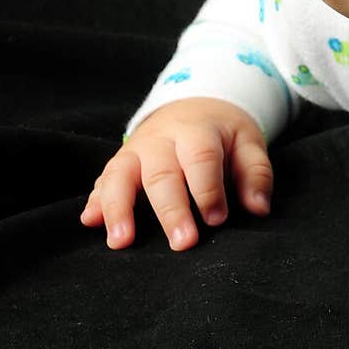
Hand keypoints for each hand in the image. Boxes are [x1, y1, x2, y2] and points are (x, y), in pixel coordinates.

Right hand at [80, 98, 273, 251]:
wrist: (192, 104)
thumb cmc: (223, 133)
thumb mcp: (248, 143)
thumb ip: (255, 173)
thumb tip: (259, 208)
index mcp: (197, 131)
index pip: (200, 158)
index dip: (207, 189)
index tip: (217, 219)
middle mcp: (161, 140)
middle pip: (161, 174)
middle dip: (170, 210)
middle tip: (183, 243)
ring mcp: (135, 150)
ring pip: (121, 175)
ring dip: (118, 207)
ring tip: (120, 241)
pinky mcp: (119, 162)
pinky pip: (103, 179)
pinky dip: (95, 200)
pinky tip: (90, 221)